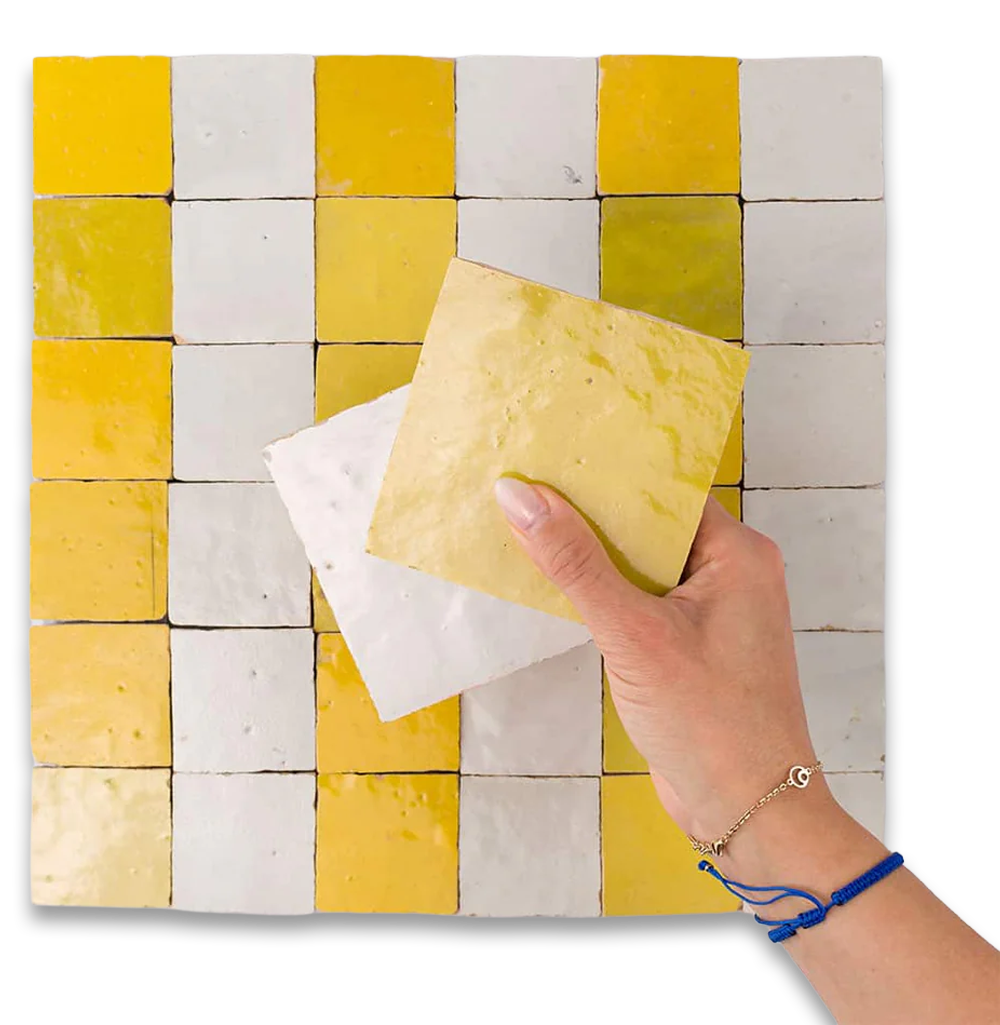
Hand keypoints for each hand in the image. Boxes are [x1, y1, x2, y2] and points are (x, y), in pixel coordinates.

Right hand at [494, 478, 825, 844]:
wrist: (750, 814)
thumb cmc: (709, 721)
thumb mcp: (633, 634)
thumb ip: (574, 563)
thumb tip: (518, 495)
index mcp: (738, 553)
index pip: (664, 488)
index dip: (605, 471)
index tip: (546, 454)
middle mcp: (730, 573)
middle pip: (648, 525)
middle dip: (588, 514)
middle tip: (521, 487)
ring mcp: (710, 612)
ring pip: (639, 566)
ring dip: (589, 558)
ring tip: (523, 526)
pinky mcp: (688, 646)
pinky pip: (638, 603)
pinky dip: (599, 596)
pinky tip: (551, 585)